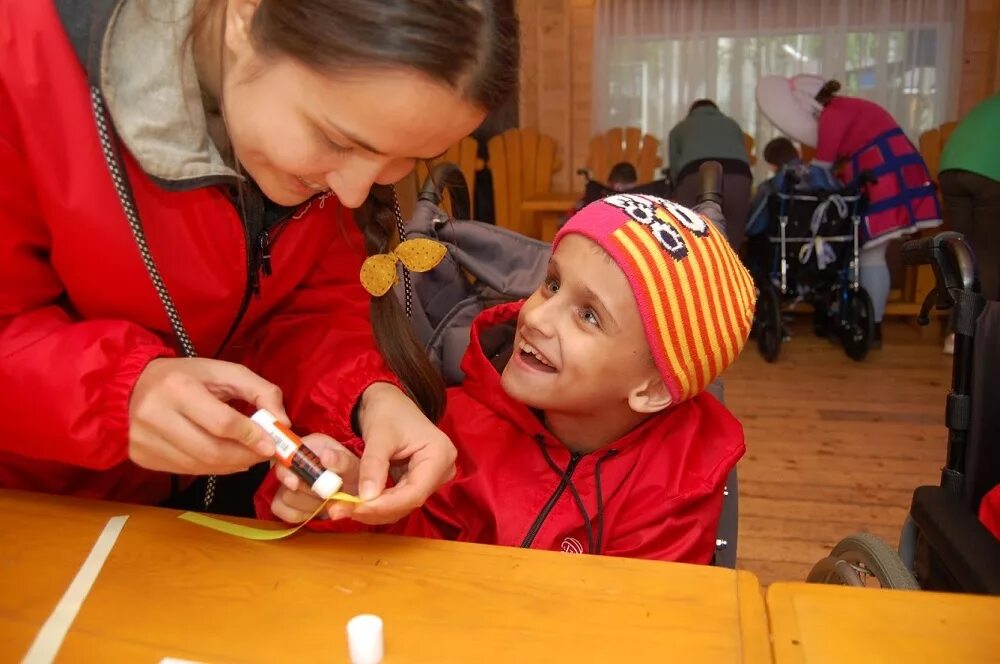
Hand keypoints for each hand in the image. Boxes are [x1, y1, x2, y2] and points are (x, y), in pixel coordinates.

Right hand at [128, 358, 287, 474]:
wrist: (132, 386)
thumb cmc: (187, 376)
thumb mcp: (225, 372)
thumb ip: (260, 391)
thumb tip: (283, 423)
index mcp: (177, 387)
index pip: (221, 422)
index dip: (251, 436)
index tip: (272, 445)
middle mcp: (155, 415)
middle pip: (211, 450)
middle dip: (245, 456)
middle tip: (263, 455)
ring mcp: (145, 440)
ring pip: (199, 465)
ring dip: (231, 465)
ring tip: (247, 456)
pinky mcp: (141, 457)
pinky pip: (186, 470)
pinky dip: (212, 468)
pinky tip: (224, 459)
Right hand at [270, 433, 360, 522]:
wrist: (356, 492)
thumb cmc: (353, 474)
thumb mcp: (353, 466)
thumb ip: (341, 461)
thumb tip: (325, 457)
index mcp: (307, 446)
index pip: (283, 455)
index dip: (285, 471)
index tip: (294, 484)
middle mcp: (292, 461)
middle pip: (285, 480)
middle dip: (310, 492)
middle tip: (329, 494)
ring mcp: (286, 481)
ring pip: (284, 497)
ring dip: (308, 504)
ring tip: (326, 501)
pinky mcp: (285, 500)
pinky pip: (281, 510)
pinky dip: (299, 514)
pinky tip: (314, 510)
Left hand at [350, 382, 456, 524]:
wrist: (389, 402)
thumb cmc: (388, 411)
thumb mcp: (379, 435)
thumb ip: (373, 465)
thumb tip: (366, 498)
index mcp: (440, 455)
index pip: (415, 491)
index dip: (386, 505)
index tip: (356, 507)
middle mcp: (441, 471)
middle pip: (408, 501)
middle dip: (374, 509)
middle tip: (340, 510)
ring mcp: (430, 479)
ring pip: (401, 505)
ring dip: (372, 511)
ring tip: (341, 508)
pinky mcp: (416, 482)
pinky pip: (397, 500)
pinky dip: (375, 504)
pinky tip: (353, 504)